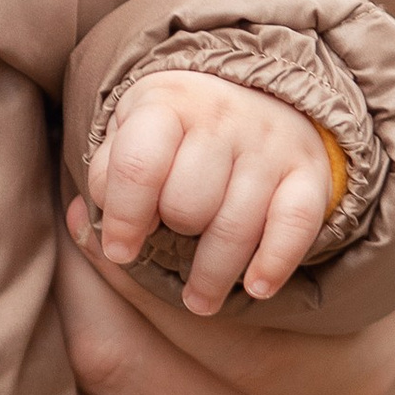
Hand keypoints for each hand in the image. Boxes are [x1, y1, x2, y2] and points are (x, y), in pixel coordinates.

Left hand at [60, 33, 394, 394]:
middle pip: (122, 365)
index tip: (83, 194)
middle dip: (73, 285)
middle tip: (51, 225)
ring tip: (48, 271)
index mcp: (347, 370)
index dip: (119, 243)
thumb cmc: (365, 245)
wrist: (377, 361)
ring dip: (49, 335)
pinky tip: (54, 341)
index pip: (190, 311)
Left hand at [88, 68, 334, 313]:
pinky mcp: (309, 171)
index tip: (120, 250)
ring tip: (198, 301)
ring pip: (236, 224)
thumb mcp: (134, 134)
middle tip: (175, 242)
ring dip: (213, 274)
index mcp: (168, 103)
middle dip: (175, 234)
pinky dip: (275, 261)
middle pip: (188, 203)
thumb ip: (108, 177)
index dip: (123, 217)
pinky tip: (256, 287)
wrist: (264, 93)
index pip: (139, 166)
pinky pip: (295, 226)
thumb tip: (84, 219)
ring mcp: (270, 145)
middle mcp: (223, 119)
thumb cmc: (180, 130)